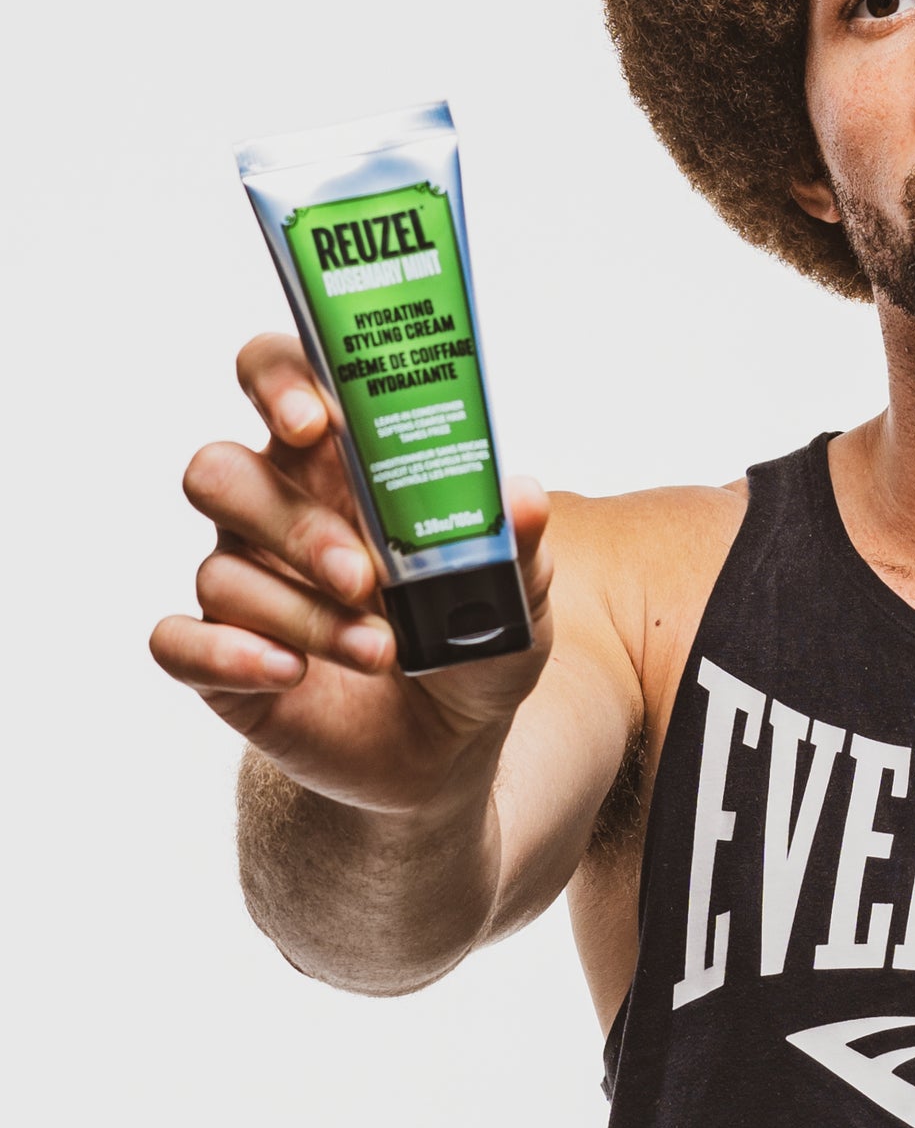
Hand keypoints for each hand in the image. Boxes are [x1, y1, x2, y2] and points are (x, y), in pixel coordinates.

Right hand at [150, 334, 553, 818]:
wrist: (450, 745)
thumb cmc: (473, 641)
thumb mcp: (516, 596)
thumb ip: (518, 544)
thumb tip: (523, 495)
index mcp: (339, 465)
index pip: (277, 381)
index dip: (277, 383)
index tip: (314, 421)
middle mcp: (274, 512)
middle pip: (221, 470)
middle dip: (292, 522)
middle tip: (364, 575)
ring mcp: (242, 583)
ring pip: (221, 569)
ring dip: (303, 612)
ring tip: (381, 651)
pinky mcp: (220, 657)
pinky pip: (178, 640)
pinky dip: (231, 655)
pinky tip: (290, 672)